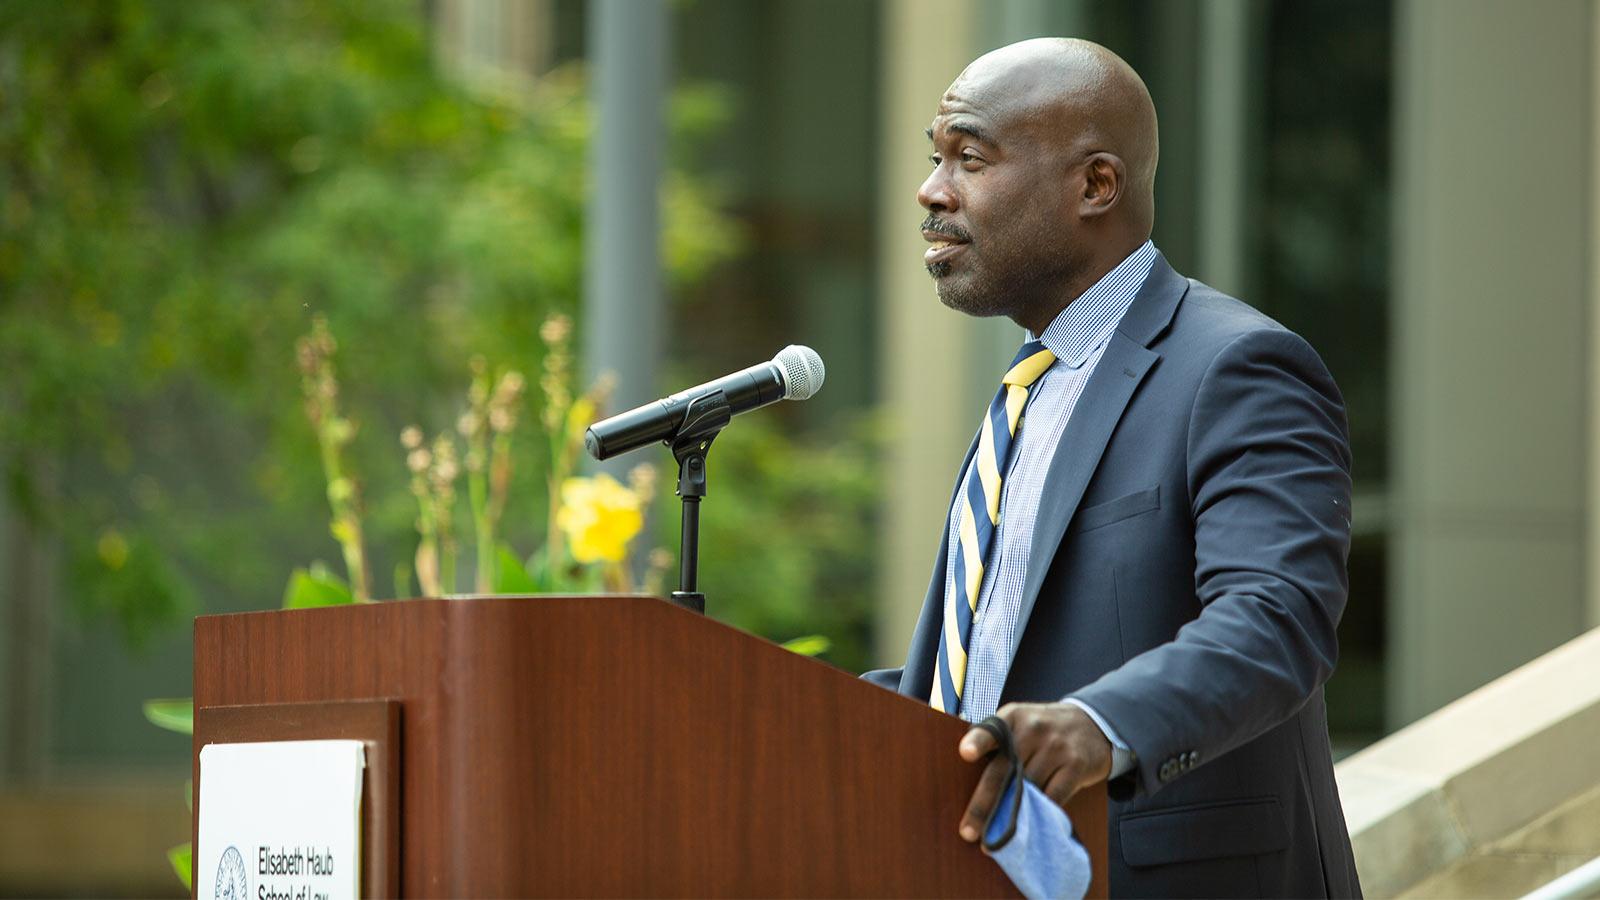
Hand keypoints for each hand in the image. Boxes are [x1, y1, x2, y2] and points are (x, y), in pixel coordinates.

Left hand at [957, 702, 1112, 841]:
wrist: (1092, 724)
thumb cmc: (1044, 729)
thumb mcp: (1020, 722)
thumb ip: (997, 742)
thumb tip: (968, 781)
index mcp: (1013, 717)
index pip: (992, 729)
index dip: (978, 742)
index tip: (965, 753)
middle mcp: (1033, 729)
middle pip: (1004, 771)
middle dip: (983, 805)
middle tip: (968, 832)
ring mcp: (1056, 747)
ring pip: (1027, 789)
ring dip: (1011, 816)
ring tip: (998, 837)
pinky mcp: (1076, 765)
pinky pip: (1052, 797)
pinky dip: (1040, 813)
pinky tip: (1030, 826)